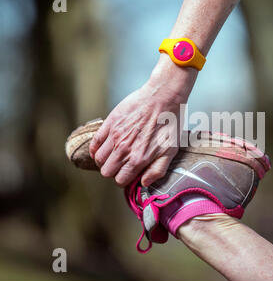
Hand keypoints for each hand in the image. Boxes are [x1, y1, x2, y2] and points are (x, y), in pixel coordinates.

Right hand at [89, 55, 197, 186]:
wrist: (164, 97)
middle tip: (121, 165)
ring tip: (114, 156)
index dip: (124, 180)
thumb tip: (144, 183)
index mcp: (139, 159)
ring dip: (105, 160)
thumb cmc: (170, 123)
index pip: (120, 180)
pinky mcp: (110, 123)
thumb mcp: (170, 151)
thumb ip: (157, 170)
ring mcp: (115, 136)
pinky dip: (96, 148)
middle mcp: (124, 149)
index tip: (128, 174)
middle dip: (113, 172)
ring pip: (98, 159)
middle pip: (106, 172)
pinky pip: (95, 142)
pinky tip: (104, 148)